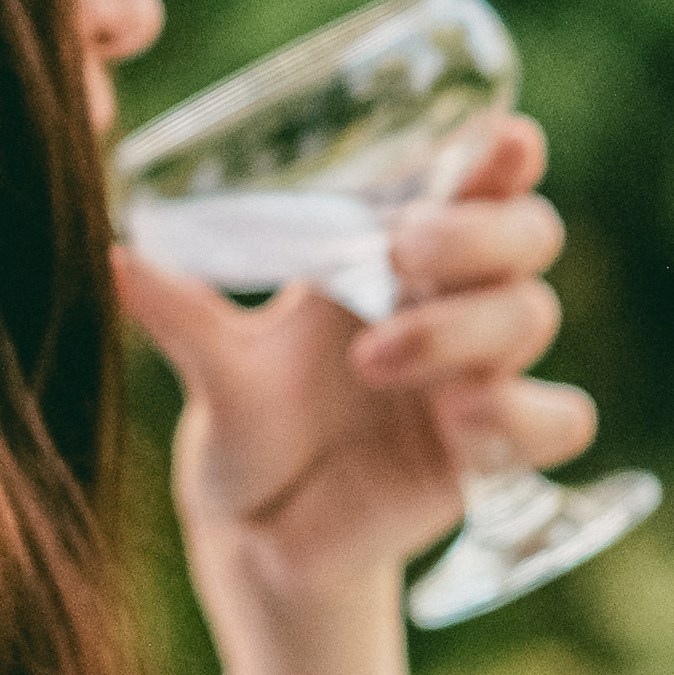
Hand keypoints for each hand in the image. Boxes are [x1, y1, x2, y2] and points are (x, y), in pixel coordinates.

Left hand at [115, 115, 595, 626]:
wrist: (259, 536)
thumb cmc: (246, 423)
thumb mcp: (214, 366)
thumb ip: (179, 312)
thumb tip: (116, 257)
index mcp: (391, 253)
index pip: (469, 181)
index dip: (497, 156)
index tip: (501, 138)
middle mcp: (448, 300)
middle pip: (526, 233)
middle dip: (480, 230)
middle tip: (405, 247)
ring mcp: (478, 373)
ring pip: (531, 314)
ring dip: (463, 327)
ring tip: (375, 358)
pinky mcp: (490, 452)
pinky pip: (557, 421)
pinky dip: (519, 414)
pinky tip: (459, 422)